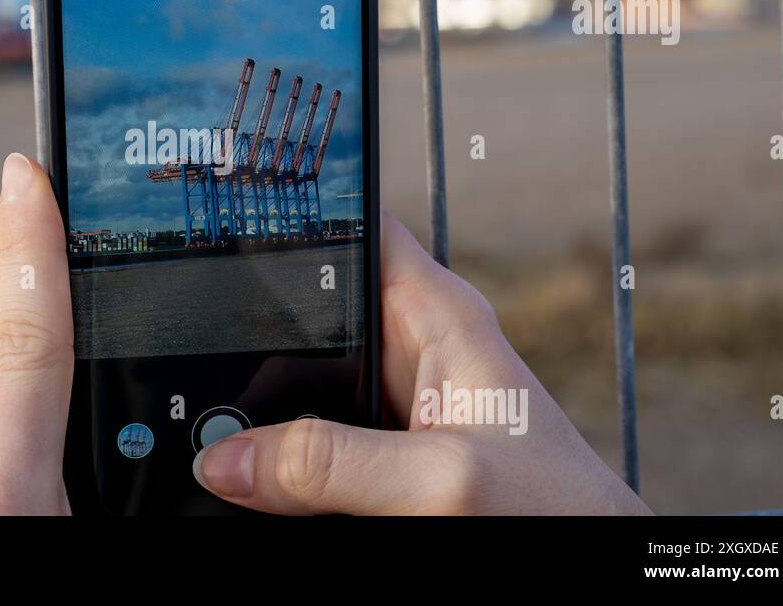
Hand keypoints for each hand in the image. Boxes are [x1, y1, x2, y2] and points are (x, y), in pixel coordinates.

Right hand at [191, 210, 651, 514]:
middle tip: (199, 370)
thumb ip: (333, 465)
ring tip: (215, 431)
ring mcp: (388, 408)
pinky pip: (304, 443)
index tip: (223, 226)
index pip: (358, 230)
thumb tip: (228, 459)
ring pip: (296, 387)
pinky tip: (250, 475)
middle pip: (305, 317)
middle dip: (251, 338)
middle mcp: (408, 351)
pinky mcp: (376, 459)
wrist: (583, 567)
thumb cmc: (555, 513)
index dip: (296, 217)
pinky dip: (274, 458)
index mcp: (437, 316)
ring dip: (258, 408)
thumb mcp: (441, 479)